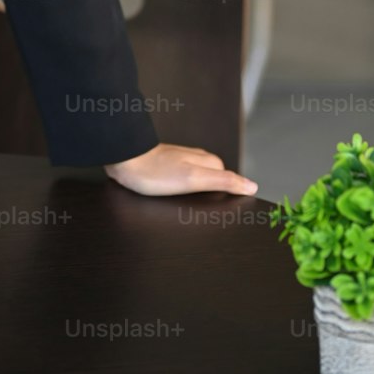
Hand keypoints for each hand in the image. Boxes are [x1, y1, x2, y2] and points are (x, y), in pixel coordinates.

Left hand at [104, 142, 257, 197]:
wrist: (122, 160)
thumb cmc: (155, 172)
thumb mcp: (193, 179)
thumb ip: (223, 181)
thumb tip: (252, 186)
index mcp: (206, 161)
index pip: (229, 179)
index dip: (231, 195)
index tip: (230, 212)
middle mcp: (194, 159)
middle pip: (214, 179)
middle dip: (215, 196)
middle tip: (209, 214)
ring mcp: (178, 162)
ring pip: (196, 180)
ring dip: (196, 195)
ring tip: (191, 210)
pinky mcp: (163, 168)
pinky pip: (179, 182)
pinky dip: (181, 193)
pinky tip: (174, 201)